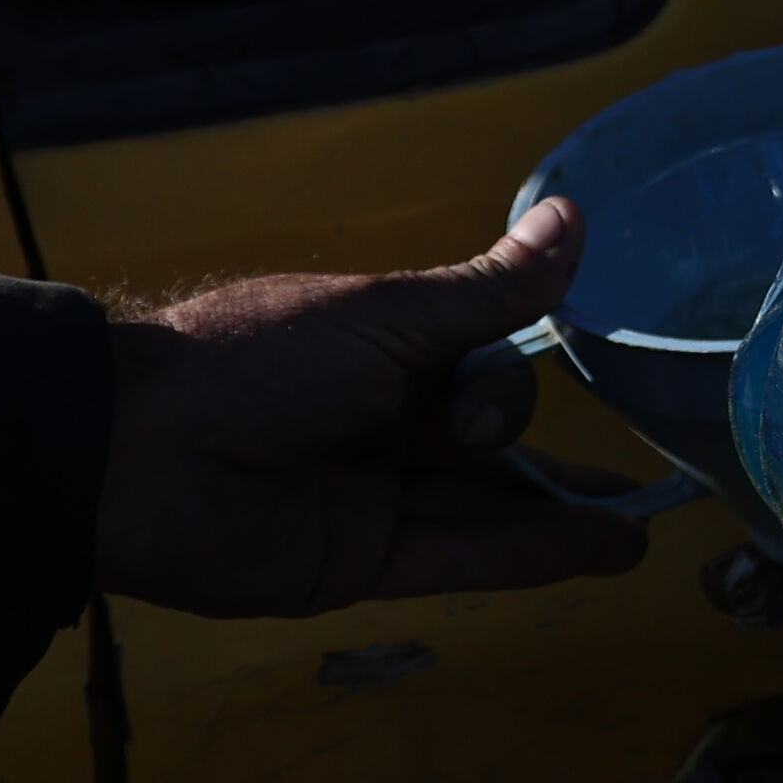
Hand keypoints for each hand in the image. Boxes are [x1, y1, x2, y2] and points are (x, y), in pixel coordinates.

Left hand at [96, 200, 653, 620]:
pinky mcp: (359, 566)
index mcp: (380, 350)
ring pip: (486, 507)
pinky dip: (531, 555)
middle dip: (546, 455)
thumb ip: (490, 292)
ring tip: (644, 529)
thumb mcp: (388, 314)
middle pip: (487, 442)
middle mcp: (381, 424)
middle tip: (626, 474)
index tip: (526, 381)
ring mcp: (372, 499)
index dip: (506, 379)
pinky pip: (460, 559)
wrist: (139, 451)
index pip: (478, 365)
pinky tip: (602, 550)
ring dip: (563, 515)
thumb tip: (573, 217)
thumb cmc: (259, 358)